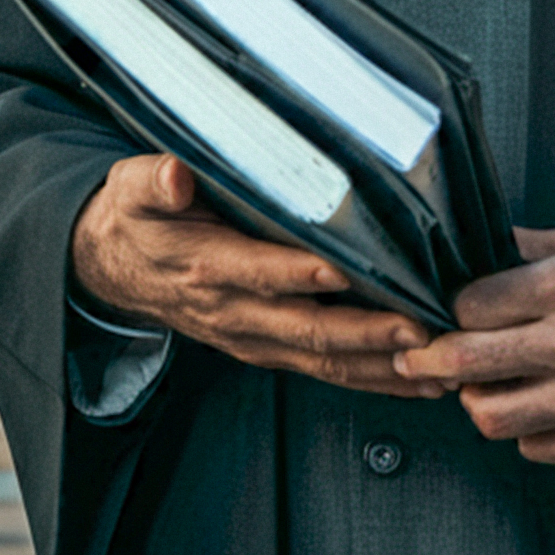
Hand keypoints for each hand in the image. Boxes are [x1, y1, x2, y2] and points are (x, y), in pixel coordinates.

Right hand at [70, 153, 442, 396]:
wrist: (117, 268)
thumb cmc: (138, 218)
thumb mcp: (131, 188)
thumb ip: (153, 180)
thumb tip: (174, 175)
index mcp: (205, 264)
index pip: (258, 272)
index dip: (299, 274)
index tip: (344, 272)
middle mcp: (233, 310)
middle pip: (305, 328)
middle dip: (366, 334)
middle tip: (418, 332)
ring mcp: (253, 336)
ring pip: (323, 359)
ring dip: (381, 367)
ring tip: (436, 366)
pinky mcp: (267, 348)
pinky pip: (324, 369)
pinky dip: (372, 379)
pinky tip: (417, 379)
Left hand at [393, 225, 554, 464]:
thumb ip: (524, 248)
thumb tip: (470, 248)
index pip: (468, 307)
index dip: (452, 309)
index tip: (451, 313)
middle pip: (467, 363)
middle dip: (432, 359)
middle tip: (424, 357)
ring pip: (492, 417)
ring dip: (476, 400)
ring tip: (483, 384)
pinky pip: (537, 447)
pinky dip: (525, 429)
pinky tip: (535, 405)